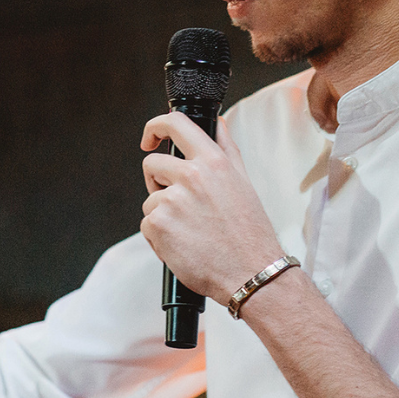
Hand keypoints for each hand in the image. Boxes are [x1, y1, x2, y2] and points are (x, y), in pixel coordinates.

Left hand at [140, 113, 283, 302]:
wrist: (251, 273)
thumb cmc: (250, 233)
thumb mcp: (243, 182)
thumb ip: (226, 148)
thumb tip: (217, 123)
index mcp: (213, 162)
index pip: (176, 124)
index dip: (155, 127)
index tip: (150, 138)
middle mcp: (191, 176)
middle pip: (152, 164)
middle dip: (158, 182)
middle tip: (179, 204)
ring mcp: (172, 200)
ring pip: (150, 200)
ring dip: (162, 215)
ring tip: (190, 232)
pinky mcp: (158, 225)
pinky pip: (146, 224)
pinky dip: (158, 238)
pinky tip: (183, 246)